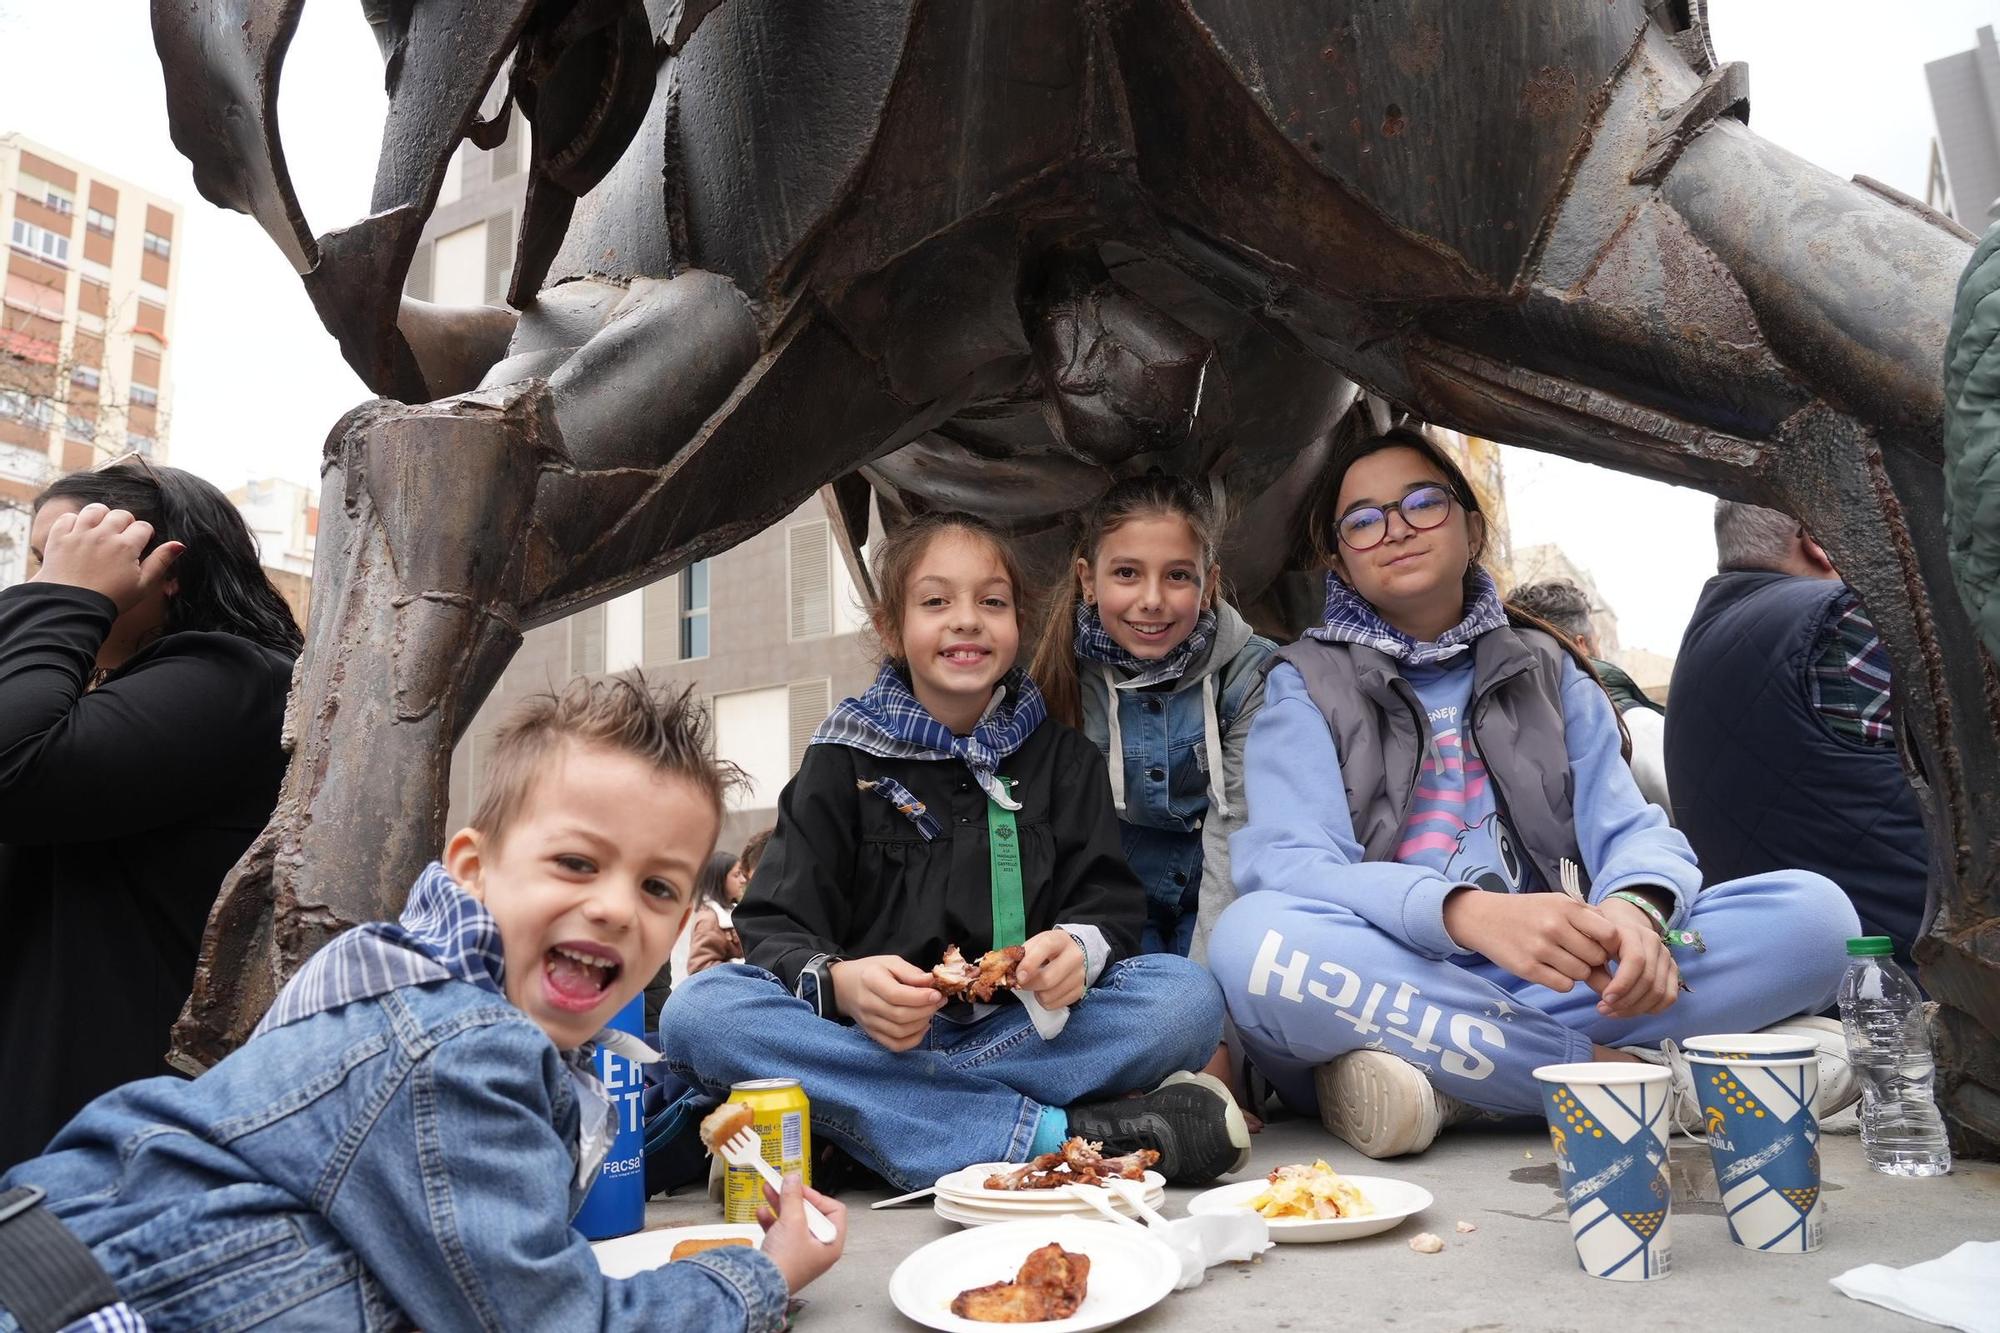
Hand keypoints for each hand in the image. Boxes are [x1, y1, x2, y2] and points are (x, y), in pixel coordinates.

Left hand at [32, 503, 181, 613]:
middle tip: (122, 539)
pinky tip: (79, 533)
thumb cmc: (112, 599)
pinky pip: (67, 517)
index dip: (145, 535)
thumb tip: (180, 545)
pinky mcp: (59, 538)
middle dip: (125, 524)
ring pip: (94, 510)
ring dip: (101, 517)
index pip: (143, 527)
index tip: (140, 545)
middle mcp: (103, 535)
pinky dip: (74, 521)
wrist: (73, 608)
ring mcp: (79, 535)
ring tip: (101, 530)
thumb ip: (161, 562)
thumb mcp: (143, 585)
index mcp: (126, 546)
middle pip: (120, 515)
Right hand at [755, 1171, 845, 1293]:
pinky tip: (762, 1212)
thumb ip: (793, 1197)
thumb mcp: (792, 1222)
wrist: (761, 1286)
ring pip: (793, 1221)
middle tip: (783, 1185)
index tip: (800, 1189)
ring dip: (780, 1205)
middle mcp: (818, 1249)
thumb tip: (794, 1179)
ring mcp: (800, 1253)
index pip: (833, 1211)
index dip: (817, 1197)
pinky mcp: (783, 1256)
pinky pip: (780, 1233)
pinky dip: (771, 1221)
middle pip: (810, 1214)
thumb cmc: (786, 1263)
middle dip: (794, 1198)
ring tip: (768, 1190)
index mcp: (830, 1243)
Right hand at [830, 954, 941, 1051]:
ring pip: (899, 1032)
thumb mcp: (890, 962)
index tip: (937, 993)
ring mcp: (869, 1022)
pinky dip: (913, 1040)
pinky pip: (895, 1045)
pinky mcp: (872, 1034)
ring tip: (931, 1011)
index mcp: (871, 980)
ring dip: (922, 1023)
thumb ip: (911, 972)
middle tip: (939, 1001)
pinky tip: (922, 1027)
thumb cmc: (871, 971)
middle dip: (926, 1010)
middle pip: (900, 1016)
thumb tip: (931, 982)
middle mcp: (867, 1004)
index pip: (896, 995)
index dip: (920, 997)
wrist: (845, 986)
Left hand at [1013, 929, 1083, 1008]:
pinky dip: (1044, 1001)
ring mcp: (1079, 975)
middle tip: (1021, 982)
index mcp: (1060, 940)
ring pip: (1049, 995)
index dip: (1030, 963)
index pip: (1046, 947)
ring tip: (1037, 985)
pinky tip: (1046, 991)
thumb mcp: (1036, 944)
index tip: (1019, 976)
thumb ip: (1022, 954)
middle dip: (1029, 984)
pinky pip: (1054, 1005)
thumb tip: (1009, 970)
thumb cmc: (1047, 950)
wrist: (1072, 952)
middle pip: (1048, 979)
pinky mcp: (1079, 991)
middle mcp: (1074, 956)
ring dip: (1036, 993)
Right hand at [1442, 889, 1617, 993]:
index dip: (1610, 945)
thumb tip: (1620, 949)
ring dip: (1578, 972)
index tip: (1602, 946)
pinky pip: (1563, 985)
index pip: (1609, 934)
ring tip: (1562, 960)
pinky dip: (1562, 981)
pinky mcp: (1527, 969)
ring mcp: (1539, 949)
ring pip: (1581, 974)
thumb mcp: (1558, 903)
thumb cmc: (1529, 911)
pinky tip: (1551, 969)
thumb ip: (1589, 919)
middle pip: (1596, 958)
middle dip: (1593, 960)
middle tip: (1579, 955)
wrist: (1484, 917)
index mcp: (1565, 907)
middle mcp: (1553, 926)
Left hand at [1591, 895, 1680, 1018]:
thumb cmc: (1599, 938)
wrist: (1620, 923)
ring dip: (1636, 1008)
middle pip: (1648, 980)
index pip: (1636, 960)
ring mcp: (1666, 956)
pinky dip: (1652, 1008)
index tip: (1604, 999)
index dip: (1622, 984)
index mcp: (1632, 931)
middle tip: (1603, 1009)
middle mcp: (1654, 942)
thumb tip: (1608, 998)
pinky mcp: (1672, 969)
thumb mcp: (1589, 948)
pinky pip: (1669, 996)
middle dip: (1626, 1001)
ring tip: (1612, 1012)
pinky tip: (1631, 1010)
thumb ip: (1595, 971)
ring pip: (1660, 991)